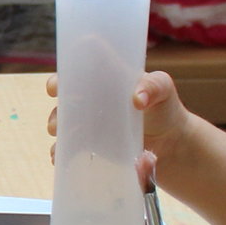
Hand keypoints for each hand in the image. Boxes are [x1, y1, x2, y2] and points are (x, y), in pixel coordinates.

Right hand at [45, 69, 195, 183]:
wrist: (170, 143)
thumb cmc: (163, 107)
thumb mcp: (163, 89)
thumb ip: (153, 86)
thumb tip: (137, 99)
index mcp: (104, 79)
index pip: (78, 68)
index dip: (64, 72)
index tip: (57, 84)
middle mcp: (90, 99)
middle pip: (63, 94)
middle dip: (56, 99)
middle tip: (57, 107)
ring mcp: (87, 123)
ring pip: (61, 121)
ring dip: (56, 125)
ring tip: (60, 132)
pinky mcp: (88, 145)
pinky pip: (67, 147)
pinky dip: (61, 152)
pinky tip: (61, 156)